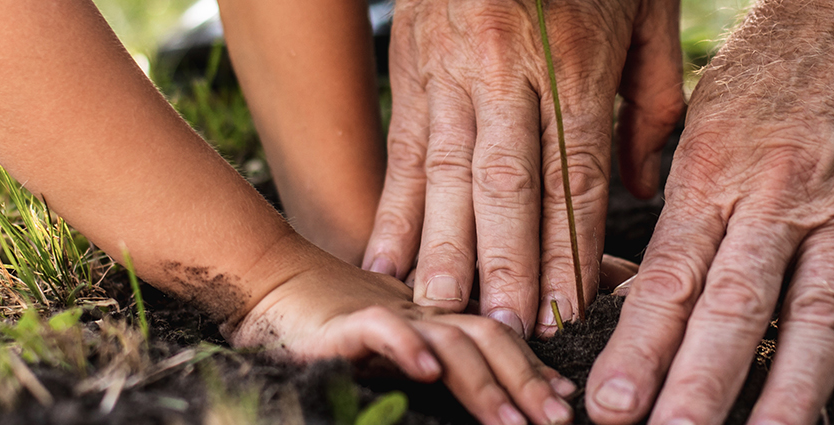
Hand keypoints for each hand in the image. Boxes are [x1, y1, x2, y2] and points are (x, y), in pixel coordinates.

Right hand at [234, 260, 576, 424]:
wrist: (267, 284)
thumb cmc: (332, 326)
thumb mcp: (397, 344)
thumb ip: (438, 359)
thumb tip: (473, 389)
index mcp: (439, 319)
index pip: (500, 336)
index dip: (536, 368)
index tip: (566, 401)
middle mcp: (423, 312)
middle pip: (490, 337)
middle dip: (527, 381)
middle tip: (556, 420)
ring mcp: (388, 314)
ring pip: (450, 340)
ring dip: (485, 384)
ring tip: (511, 422)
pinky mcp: (345, 322)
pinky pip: (382, 331)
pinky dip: (407, 349)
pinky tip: (428, 373)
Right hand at [363, 0, 685, 338]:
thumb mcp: (643, 11)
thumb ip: (652, 98)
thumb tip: (644, 187)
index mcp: (574, 57)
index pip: (573, 169)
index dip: (571, 244)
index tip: (572, 304)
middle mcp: (508, 66)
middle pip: (507, 182)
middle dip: (507, 263)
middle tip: (507, 327)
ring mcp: (450, 67)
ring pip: (448, 172)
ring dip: (446, 249)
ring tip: (446, 310)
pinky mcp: (410, 66)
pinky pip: (403, 148)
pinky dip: (396, 209)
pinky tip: (389, 258)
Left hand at [584, 1, 833, 423]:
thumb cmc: (778, 56)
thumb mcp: (705, 112)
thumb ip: (676, 195)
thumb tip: (633, 279)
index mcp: (713, 168)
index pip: (668, 276)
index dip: (637, 347)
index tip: (607, 406)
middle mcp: (778, 194)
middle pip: (734, 308)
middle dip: (696, 388)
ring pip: (813, 317)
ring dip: (784, 396)